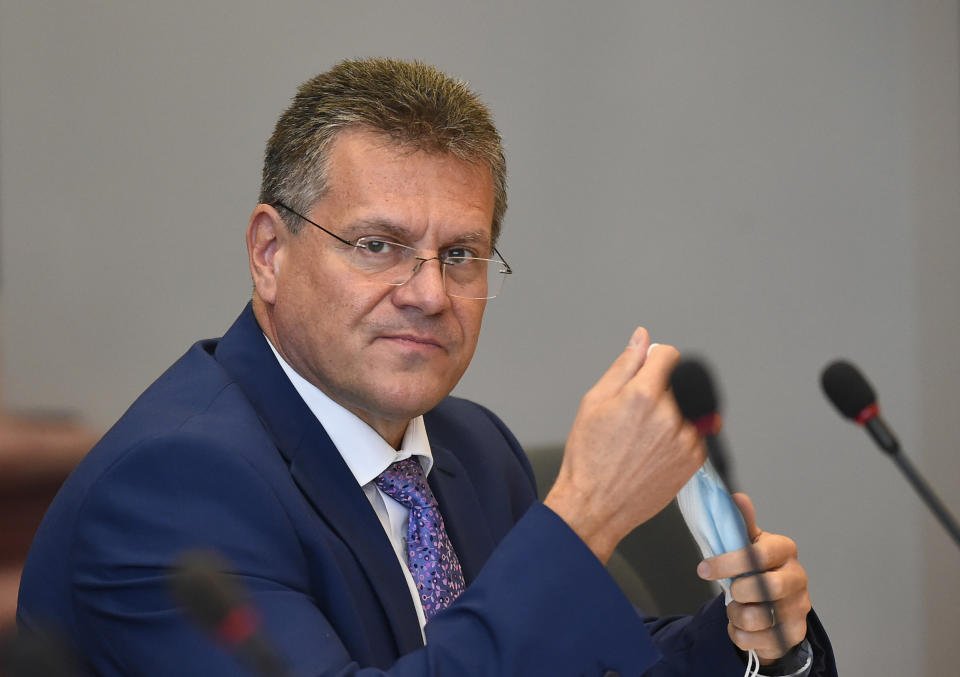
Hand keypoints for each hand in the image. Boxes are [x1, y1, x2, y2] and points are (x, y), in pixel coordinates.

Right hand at [544, 327, 705, 562]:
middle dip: (660, 390)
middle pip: (678, 382)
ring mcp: (686, 439)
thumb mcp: (594, 402)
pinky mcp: (695, 459)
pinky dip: (679, 435)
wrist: (595, 505)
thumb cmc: (588, 456)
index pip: (669, 355)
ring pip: (688, 407)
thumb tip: (642, 338)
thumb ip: (625, 365)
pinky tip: (654, 450)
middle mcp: (671, 415)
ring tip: (643, 437)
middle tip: (635, 416)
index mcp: (644, 395)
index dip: (655, 361)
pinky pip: (695, 432)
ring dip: (672, 413)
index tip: (646, 374)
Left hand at [697, 493, 811, 662]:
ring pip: (759, 617)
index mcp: (785, 551)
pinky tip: (741, 625)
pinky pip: (758, 640)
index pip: (759, 554)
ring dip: (737, 614)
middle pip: (766, 588)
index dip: (729, 563)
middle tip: (729, 590)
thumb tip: (737, 497)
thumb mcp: (750, 544)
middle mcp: (798, 578)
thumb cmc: (760, 568)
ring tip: (736, 608)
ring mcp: (799, 608)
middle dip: (738, 591)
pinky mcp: (794, 633)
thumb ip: (741, 524)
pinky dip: (740, 634)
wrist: (776, 606)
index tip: (703, 569)